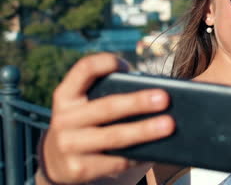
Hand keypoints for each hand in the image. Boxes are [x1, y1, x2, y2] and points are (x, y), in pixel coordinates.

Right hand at [42, 53, 174, 182]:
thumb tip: (154, 95)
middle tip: (165, 98)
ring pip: (114, 136)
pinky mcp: (79, 169)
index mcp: (66, 95)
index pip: (84, 70)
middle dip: (138, 102)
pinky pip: (116, 161)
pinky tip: (156, 149)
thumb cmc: (87, 125)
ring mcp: (68, 145)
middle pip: (107, 106)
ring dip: (144, 130)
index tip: (127, 65)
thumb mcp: (87, 106)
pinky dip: (138, 155)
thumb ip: (110, 95)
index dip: (106, 63)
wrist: (60, 163)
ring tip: (169, 125)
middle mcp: (63, 118)